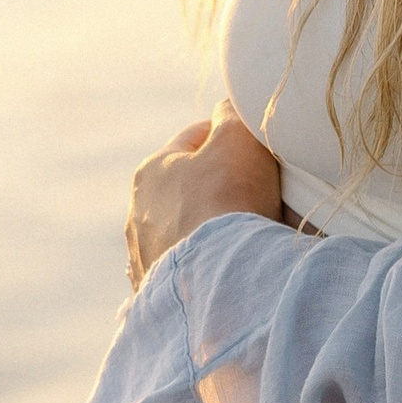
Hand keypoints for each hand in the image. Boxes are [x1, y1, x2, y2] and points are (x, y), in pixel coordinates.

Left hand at [126, 111, 282, 288]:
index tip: (259, 149)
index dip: (231, 138)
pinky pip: (189, 272)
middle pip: (191, 188)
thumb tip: (229, 107)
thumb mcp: (238, 138)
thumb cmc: (227, 199)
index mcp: (151, 170)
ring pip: (189, 232)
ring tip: (250, 237)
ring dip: (215, 231)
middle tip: (263, 195)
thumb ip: (233, 114)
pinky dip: (208, 266)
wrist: (219, 278)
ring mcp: (146, 256)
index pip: (194, 139)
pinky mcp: (157, 294)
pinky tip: (232, 269)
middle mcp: (138, 213)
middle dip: (224, 188)